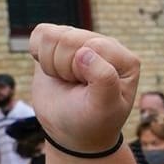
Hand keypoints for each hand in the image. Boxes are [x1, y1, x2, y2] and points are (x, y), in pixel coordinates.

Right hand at [26, 25, 140, 154]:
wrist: (70, 130)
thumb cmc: (92, 121)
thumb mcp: (103, 107)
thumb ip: (104, 80)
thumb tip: (85, 51)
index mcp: (125, 60)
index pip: (92, 47)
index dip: (79, 71)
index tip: (87, 91)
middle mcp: (106, 45)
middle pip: (69, 38)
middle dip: (63, 68)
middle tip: (75, 87)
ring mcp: (82, 41)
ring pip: (52, 35)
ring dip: (51, 64)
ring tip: (66, 80)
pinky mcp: (60, 42)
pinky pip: (40, 33)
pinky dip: (39, 55)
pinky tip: (53, 71)